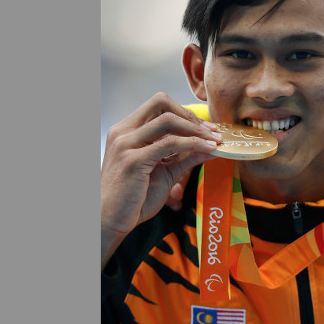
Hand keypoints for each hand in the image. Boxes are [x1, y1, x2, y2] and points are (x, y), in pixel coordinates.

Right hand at [101, 93, 219, 269]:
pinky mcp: (133, 160)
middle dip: (191, 115)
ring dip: (196, 129)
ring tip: (215, 141)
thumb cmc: (132, 199)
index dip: (185, 113)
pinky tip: (208, 149)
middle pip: (162, 103)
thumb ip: (185, 157)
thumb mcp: (164, 172)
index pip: (158, 105)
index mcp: (126, 131)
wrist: (109, 221)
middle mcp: (123, 132)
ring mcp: (126, 144)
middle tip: (211, 132)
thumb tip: (211, 146)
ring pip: (168, 120)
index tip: (206, 128)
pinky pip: (170, 143)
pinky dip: (193, 143)